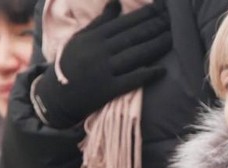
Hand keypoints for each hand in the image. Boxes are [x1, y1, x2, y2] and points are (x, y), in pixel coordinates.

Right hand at [31, 0, 170, 128]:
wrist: (55, 97)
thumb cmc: (70, 65)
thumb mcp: (80, 39)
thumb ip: (100, 22)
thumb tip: (116, 3)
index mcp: (93, 37)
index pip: (124, 23)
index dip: (145, 15)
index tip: (161, 9)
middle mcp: (98, 52)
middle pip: (132, 36)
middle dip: (154, 26)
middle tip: (172, 19)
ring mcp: (103, 71)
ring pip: (134, 55)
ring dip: (155, 46)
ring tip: (171, 38)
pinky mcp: (106, 90)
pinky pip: (130, 80)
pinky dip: (146, 74)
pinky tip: (162, 69)